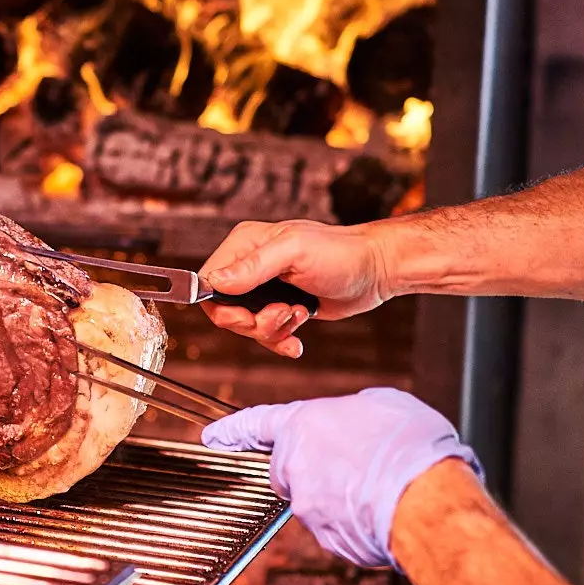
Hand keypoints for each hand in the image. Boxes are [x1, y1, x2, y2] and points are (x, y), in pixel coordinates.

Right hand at [200, 220, 393, 356]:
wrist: (375, 271)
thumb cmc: (340, 254)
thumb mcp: (294, 253)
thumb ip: (253, 266)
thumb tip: (216, 282)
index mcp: (245, 244)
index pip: (208, 280)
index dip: (221, 306)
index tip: (246, 316)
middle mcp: (250, 266)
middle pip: (224, 309)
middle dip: (253, 322)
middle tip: (283, 314)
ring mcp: (266, 288)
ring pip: (246, 325)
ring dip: (272, 330)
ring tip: (299, 315)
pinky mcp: (281, 306)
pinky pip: (265, 333)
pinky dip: (280, 340)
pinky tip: (297, 339)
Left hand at [201, 387, 481, 567]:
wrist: (427, 499)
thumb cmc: (410, 446)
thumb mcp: (382, 404)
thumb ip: (351, 414)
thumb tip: (352, 425)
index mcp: (302, 426)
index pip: (256, 424)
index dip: (233, 430)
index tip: (212, 437)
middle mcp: (295, 467)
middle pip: (291, 469)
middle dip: (316, 468)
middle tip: (358, 463)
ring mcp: (308, 507)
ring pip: (319, 499)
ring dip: (343, 494)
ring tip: (384, 484)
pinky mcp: (328, 539)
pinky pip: (339, 527)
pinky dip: (357, 520)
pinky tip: (385, 508)